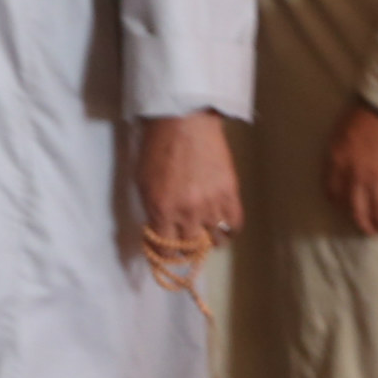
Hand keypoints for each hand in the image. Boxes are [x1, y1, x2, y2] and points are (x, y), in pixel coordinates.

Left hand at [133, 112, 240, 250]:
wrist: (184, 122)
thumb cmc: (157, 148)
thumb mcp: (142, 182)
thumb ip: (151, 210)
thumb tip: (159, 230)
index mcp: (161, 210)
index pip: (165, 250)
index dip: (166, 255)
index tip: (167, 251)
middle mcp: (187, 213)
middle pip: (190, 248)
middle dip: (186, 248)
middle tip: (185, 242)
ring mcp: (212, 205)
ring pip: (214, 240)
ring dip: (208, 240)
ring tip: (205, 232)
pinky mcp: (231, 195)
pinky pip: (234, 226)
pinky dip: (229, 230)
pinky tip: (222, 225)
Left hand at [326, 105, 377, 237]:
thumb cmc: (367, 111)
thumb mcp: (341, 132)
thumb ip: (341, 153)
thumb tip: (346, 167)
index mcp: (337, 162)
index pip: (334, 193)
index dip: (341, 205)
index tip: (347, 209)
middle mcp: (355, 175)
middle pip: (356, 209)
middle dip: (363, 223)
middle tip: (369, 229)